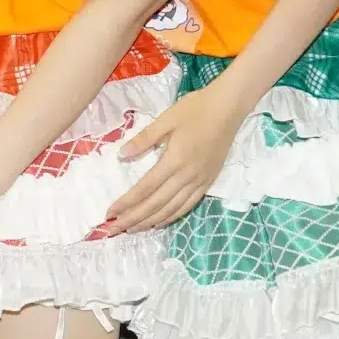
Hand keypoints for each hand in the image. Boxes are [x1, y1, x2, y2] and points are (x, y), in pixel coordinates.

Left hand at [107, 84, 245, 231]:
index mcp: (174, 160)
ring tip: (132, 229)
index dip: (127, 203)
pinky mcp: (208, 182)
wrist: (229, 108)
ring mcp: (200, 181)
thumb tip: (122, 155)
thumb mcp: (166, 119)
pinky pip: (187, 205)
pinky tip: (159, 222)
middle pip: (156, 204)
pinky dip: (171, 217)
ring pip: (172, 209)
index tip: (110, 213)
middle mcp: (187, 175)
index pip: (145, 188)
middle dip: (133, 219)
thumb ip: (144, 139)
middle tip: (114, 229)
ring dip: (150, 222)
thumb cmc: (195, 109)